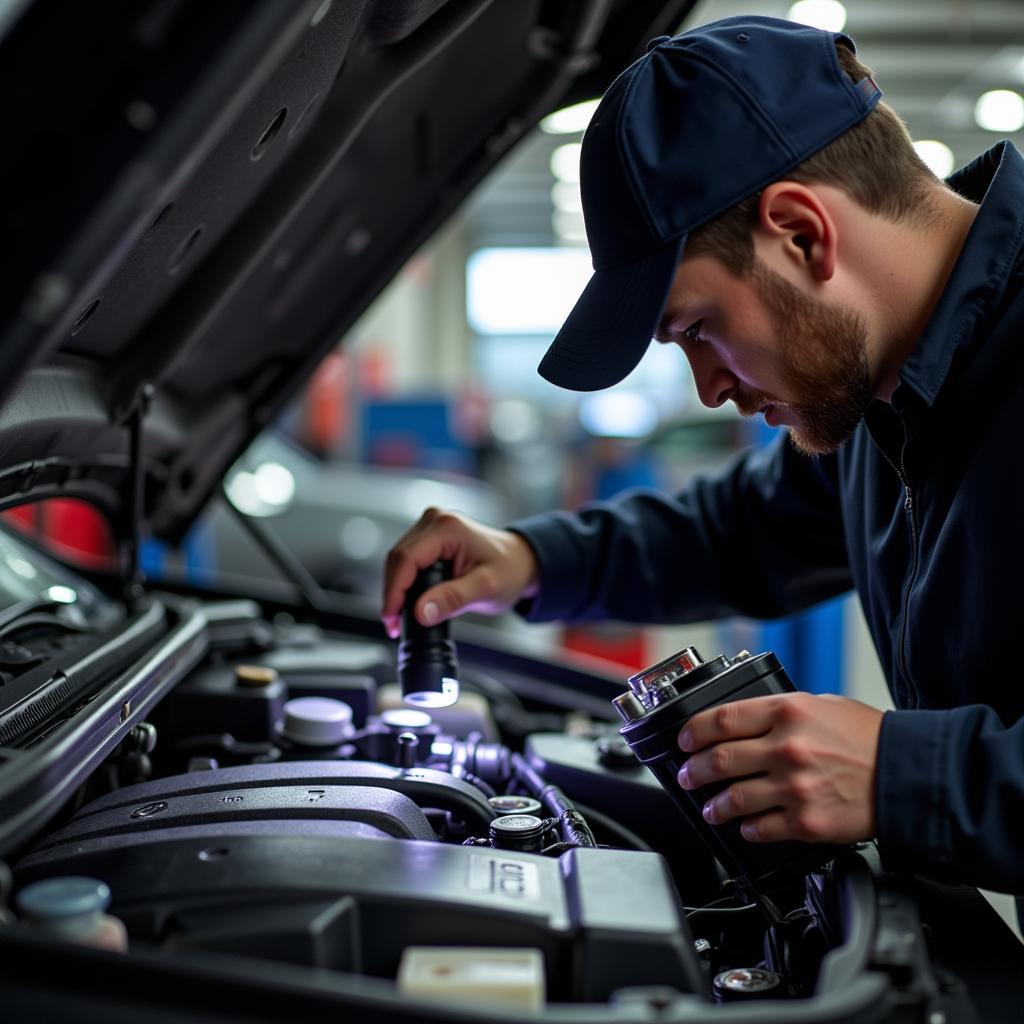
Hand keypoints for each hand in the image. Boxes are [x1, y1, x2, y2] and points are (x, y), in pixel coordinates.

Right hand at [381, 508, 539, 638]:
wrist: (520, 562)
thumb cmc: (510, 569)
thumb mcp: (486, 588)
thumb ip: (453, 598)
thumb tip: (421, 612)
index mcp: (448, 528)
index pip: (406, 559)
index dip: (394, 591)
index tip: (391, 617)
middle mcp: (435, 520)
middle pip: (397, 558)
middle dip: (393, 593)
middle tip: (393, 623)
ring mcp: (430, 527)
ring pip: (398, 560)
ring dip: (395, 589)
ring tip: (399, 617)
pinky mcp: (429, 537)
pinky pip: (406, 560)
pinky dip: (403, 582)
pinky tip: (407, 602)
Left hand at [676, 692, 882, 844]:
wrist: (908, 774)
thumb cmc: (869, 738)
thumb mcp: (821, 705)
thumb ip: (781, 714)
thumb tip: (746, 724)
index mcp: (787, 713)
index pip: (722, 719)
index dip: (694, 731)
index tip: (685, 740)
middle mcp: (786, 748)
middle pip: (719, 760)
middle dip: (693, 770)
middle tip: (687, 775)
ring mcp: (795, 787)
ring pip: (733, 799)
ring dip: (714, 806)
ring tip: (709, 808)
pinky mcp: (806, 822)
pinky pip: (761, 829)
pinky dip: (747, 830)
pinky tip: (744, 827)